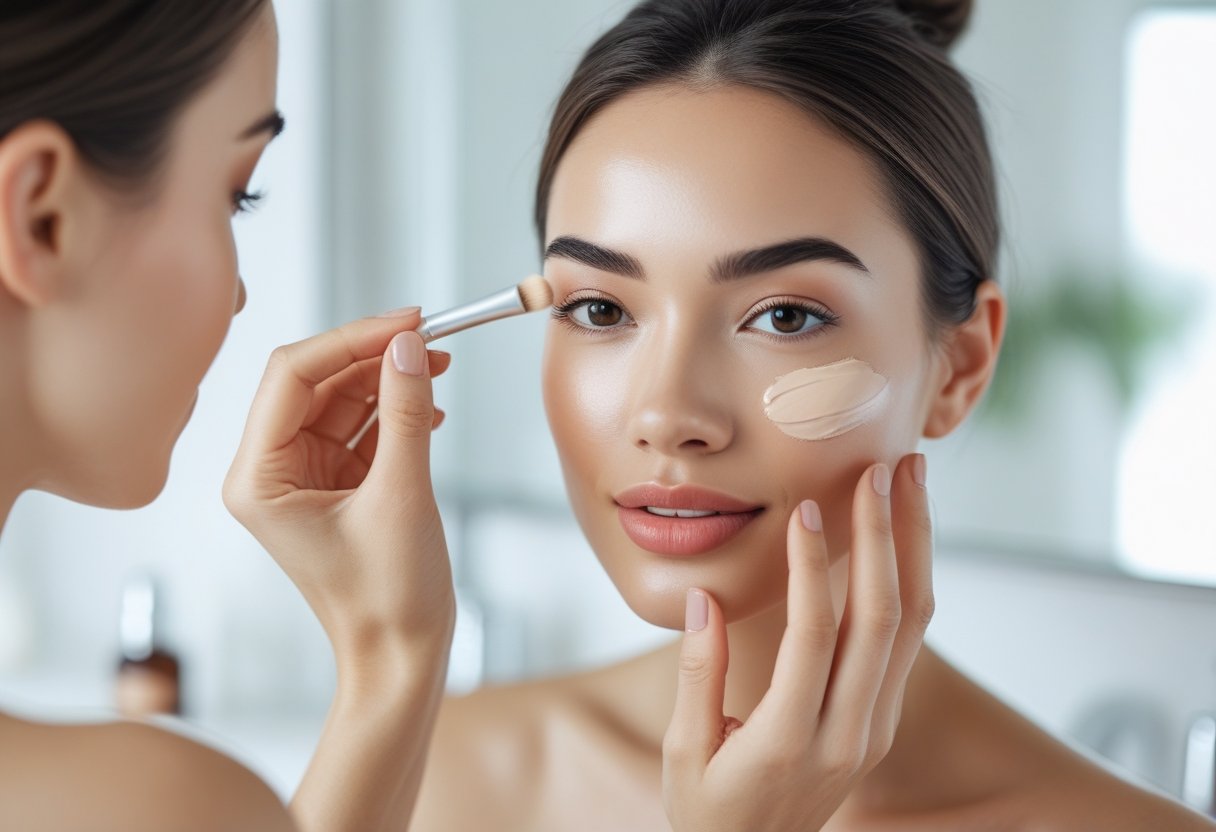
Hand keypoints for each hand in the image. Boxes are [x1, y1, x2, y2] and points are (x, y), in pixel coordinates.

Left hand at [223, 309, 455, 665]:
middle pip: (316, 382)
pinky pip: (362, 426)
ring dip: (390, 379)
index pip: (292, 376)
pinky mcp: (336, 484)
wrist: (401, 657)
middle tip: (430, 335)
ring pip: (342, 399)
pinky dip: (396, 410)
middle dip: (373, 355)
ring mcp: (304, 477)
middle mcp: (271, 472)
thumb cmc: (387, 599)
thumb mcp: (400, 495)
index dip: (350, 338)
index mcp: (258, 478)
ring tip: (439, 363)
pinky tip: (431, 404)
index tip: (408, 321)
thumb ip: (404, 413)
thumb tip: (410, 347)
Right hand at [662, 455, 933, 831]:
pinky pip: (906, 642)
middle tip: (883, 468)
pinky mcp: (882, 724)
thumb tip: (703, 596)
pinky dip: (909, 581)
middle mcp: (848, 734)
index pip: (816, 635)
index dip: (811, 566)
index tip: (806, 508)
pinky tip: (901, 538)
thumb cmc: (710, 810)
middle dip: (887, 534)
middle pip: (884, 619)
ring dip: (914, 548)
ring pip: (911, 626)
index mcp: (790, 739)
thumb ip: (696, 673)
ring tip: (911, 483)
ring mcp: (874, 729)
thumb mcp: (683, 751)